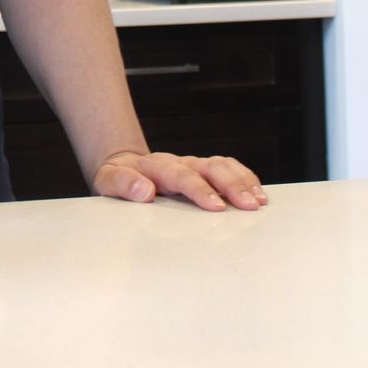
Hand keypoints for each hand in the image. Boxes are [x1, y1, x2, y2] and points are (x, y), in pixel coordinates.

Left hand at [93, 149, 267, 211]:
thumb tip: (144, 191)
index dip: (200, 189)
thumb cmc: (117, 178)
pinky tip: (258, 194)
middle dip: (232, 185)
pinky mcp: (204, 171)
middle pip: (210, 167)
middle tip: (249, 205)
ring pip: (223, 166)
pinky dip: (246, 179)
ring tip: (259, 201)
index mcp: (156, 166)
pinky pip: (229, 169)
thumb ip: (123, 184)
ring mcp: (194, 166)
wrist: (122, 167)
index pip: (182, 175)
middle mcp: (180, 163)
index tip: (216, 205)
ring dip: (243, 181)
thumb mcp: (108, 181)